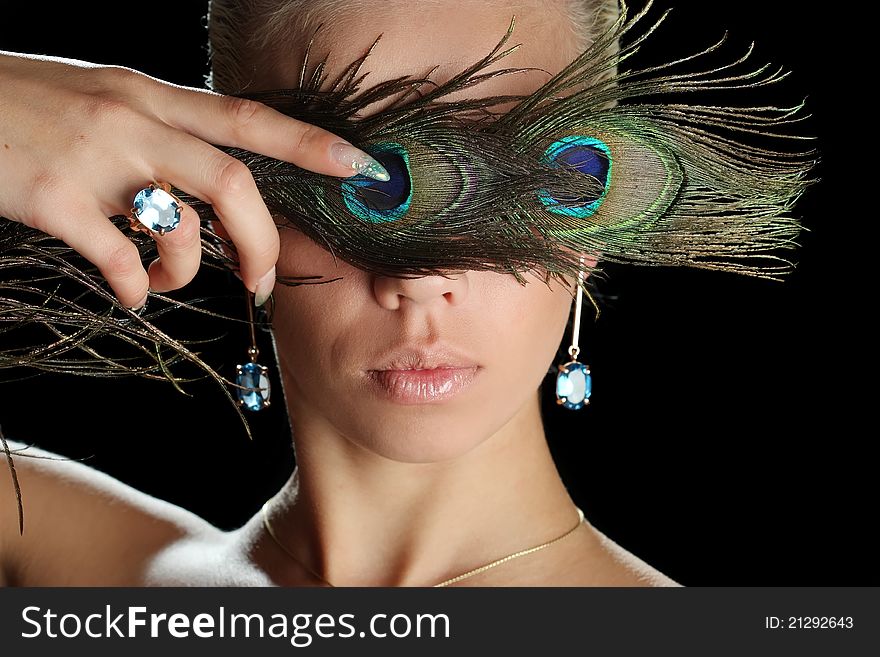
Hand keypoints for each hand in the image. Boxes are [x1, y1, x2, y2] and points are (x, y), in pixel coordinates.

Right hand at [0, 50, 386, 307]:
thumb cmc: (30, 104)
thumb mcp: (104, 96)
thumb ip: (161, 129)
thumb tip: (208, 184)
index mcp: (152, 95)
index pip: (247, 117)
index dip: (309, 145)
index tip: (360, 167)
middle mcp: (133, 119)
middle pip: (233, 184)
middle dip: (261, 243)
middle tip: (261, 283)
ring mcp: (94, 158)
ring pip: (181, 227)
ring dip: (186, 273)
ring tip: (164, 282)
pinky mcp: (53, 198)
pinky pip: (119, 260)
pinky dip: (135, 288)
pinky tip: (130, 293)